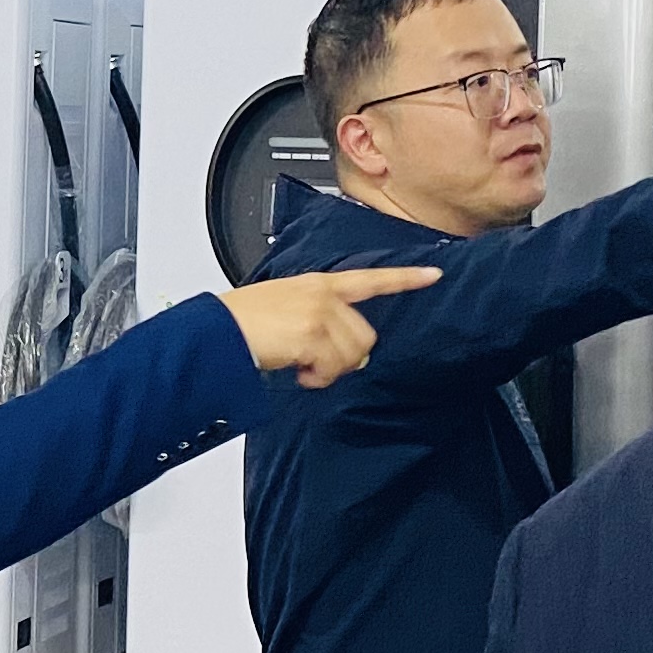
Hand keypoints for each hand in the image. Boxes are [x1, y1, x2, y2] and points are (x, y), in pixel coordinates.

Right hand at [219, 266, 440, 386]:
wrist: (219, 330)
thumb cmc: (243, 323)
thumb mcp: (286, 309)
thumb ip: (324, 323)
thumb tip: (356, 356)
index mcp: (318, 284)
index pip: (370, 278)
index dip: (405, 279)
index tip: (433, 274)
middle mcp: (323, 295)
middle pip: (365, 334)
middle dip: (347, 358)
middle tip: (318, 365)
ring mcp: (319, 313)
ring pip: (353, 354)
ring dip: (331, 370)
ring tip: (304, 368)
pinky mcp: (312, 333)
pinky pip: (334, 367)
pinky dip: (318, 378)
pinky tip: (299, 372)